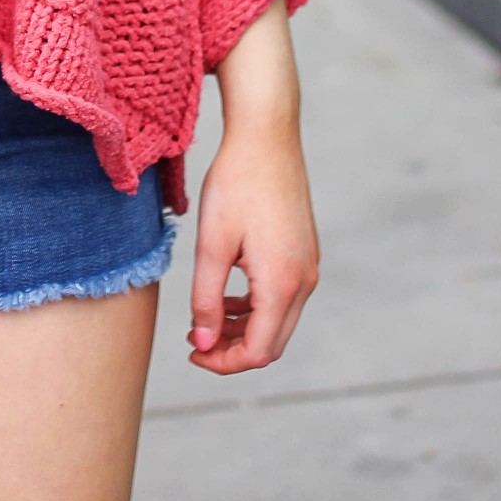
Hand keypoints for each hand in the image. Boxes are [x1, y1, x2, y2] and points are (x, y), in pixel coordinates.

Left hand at [186, 128, 318, 373]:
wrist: (267, 137)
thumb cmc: (236, 185)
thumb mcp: (212, 245)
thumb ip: (207, 300)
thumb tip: (205, 343)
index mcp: (282, 284)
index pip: (258, 352)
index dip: (223, 362)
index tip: (191, 352)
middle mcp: (304, 281)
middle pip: (271, 342)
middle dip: (233, 350)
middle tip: (194, 340)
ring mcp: (308, 267)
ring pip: (278, 321)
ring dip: (243, 329)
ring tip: (204, 318)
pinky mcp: (304, 253)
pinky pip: (283, 297)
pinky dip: (255, 307)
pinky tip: (227, 294)